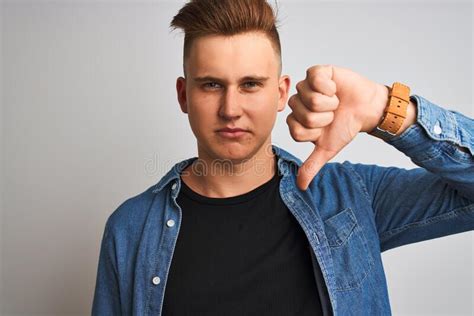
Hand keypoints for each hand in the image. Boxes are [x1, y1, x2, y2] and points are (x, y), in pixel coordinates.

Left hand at [286, 64, 387, 189]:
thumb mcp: (328, 149)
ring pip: (309, 99)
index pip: (296, 130)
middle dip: (324, 118)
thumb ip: (312, 166)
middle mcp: (298, 102)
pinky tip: (334, 88)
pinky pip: (315, 79)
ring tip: (335, 102)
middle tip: (332, 114)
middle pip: (302, 115)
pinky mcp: (317, 72)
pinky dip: (329, 87)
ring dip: (329, 104)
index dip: (315, 131)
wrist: (367, 109)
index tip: (325, 128)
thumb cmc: (346, 127)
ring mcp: (306, 86)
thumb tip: (300, 186)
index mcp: (297, 120)